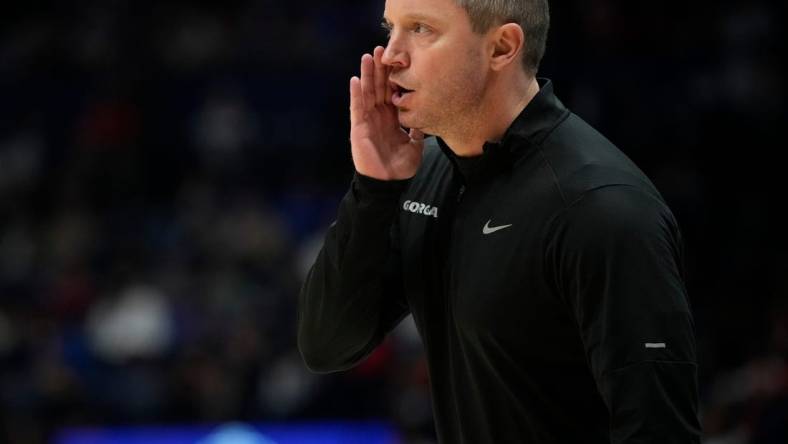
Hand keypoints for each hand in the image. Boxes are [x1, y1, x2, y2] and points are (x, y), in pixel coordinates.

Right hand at [350, 46, 423, 179]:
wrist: (387, 183)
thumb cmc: (400, 167)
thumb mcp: (415, 145)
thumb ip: (418, 130)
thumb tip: (426, 116)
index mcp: (392, 118)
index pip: (393, 92)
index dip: (394, 76)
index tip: (398, 59)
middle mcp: (379, 116)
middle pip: (379, 87)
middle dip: (380, 69)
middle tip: (381, 48)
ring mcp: (368, 120)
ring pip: (367, 93)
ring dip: (367, 75)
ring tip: (367, 56)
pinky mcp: (359, 127)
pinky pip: (357, 108)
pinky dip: (356, 94)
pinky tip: (355, 80)